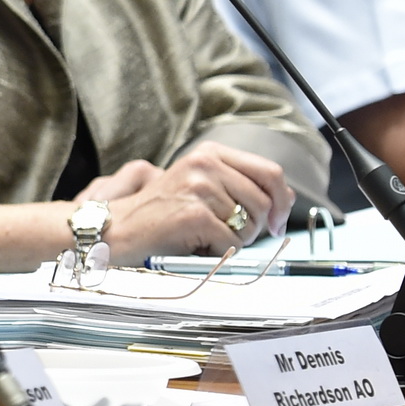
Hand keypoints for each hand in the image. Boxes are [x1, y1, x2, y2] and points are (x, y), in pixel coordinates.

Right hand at [91, 146, 293, 261]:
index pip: (270, 171)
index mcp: (209, 153)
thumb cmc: (158, 213)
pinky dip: (218, 252)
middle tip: (229, 235)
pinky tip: (195, 245)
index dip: (281, 200)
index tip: (276, 220)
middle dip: (255, 227)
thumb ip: (243, 186)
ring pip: (249, 225)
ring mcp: (199, 188)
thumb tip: (286, 198)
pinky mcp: (195, 215)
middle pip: (264, 202)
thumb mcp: (201, 187)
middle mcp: (205, 164)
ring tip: (205, 237)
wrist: (118, 229)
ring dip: (234, 240)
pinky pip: (231, 243)